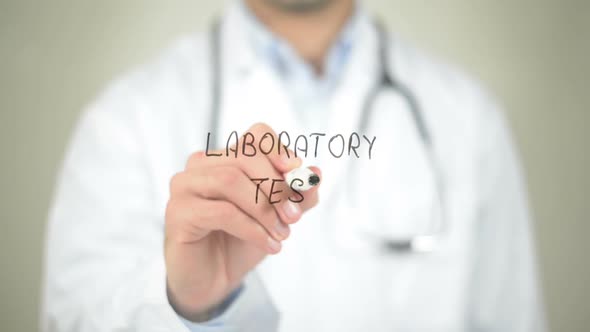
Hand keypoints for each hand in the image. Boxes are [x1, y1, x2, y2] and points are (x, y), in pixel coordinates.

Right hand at [164, 123, 320, 320]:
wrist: (212, 279)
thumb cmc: (240, 241)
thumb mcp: (277, 217)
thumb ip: (296, 196)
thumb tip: (315, 174)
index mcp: (226, 158)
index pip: (256, 136)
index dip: (279, 150)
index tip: (297, 172)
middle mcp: (202, 165)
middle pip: (244, 156)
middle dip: (276, 186)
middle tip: (294, 216)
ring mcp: (185, 186)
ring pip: (230, 180)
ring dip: (264, 209)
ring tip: (282, 234)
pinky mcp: (178, 212)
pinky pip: (221, 211)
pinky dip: (252, 228)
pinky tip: (268, 244)